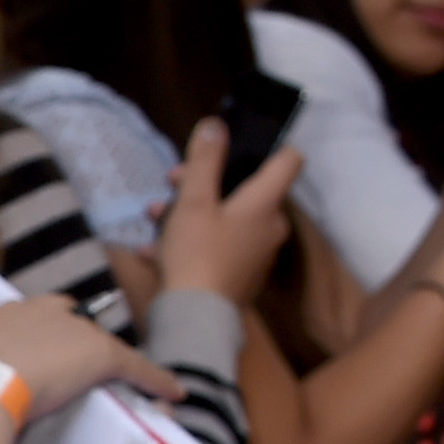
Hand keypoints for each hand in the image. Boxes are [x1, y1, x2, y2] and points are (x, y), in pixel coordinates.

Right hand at [0, 292, 185, 420]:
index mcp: (9, 312)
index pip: (39, 313)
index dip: (46, 331)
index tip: (45, 348)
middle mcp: (46, 311)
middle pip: (76, 320)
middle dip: (80, 340)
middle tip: (77, 365)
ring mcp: (76, 331)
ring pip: (104, 346)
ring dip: (110, 363)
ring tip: (120, 381)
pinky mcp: (102, 355)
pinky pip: (137, 368)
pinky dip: (156, 380)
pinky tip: (174, 393)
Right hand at [157, 116, 302, 305]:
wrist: (195, 319)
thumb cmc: (197, 253)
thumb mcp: (193, 201)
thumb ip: (204, 161)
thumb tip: (215, 125)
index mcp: (266, 202)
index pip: (289, 159)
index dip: (268, 146)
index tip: (235, 148)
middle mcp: (270, 226)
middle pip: (248, 190)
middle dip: (207, 183)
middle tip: (171, 184)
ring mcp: (257, 254)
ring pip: (227, 220)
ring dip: (192, 212)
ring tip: (154, 218)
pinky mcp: (240, 277)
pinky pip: (218, 248)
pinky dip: (192, 242)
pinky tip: (155, 250)